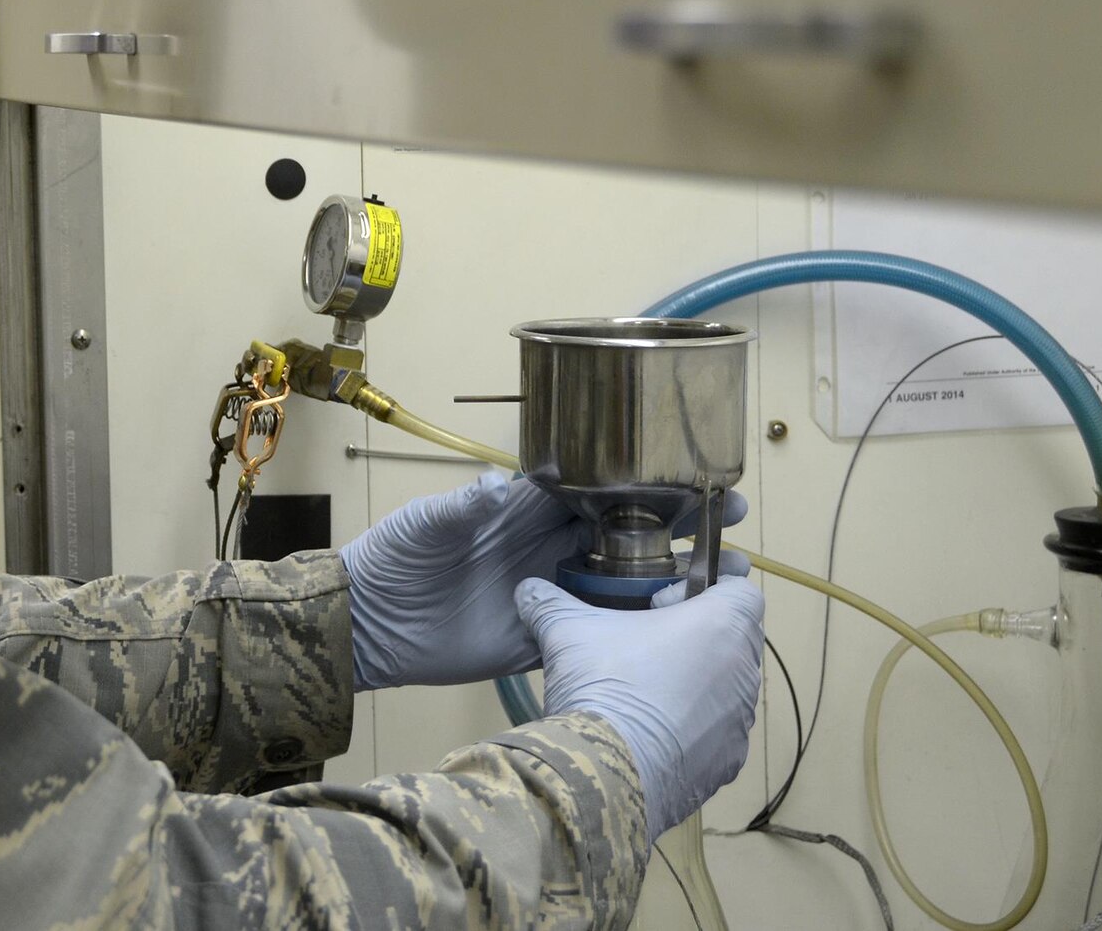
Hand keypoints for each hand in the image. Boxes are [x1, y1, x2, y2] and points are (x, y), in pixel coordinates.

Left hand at [338, 469, 745, 690]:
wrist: (370, 623)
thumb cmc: (392, 559)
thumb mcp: (425, 524)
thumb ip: (463, 505)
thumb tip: (498, 481)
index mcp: (523, 508)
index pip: (593, 483)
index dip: (638, 474)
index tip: (685, 466)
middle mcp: (545, 544)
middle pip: (623, 528)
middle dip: (676, 519)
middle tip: (731, 513)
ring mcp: (549, 590)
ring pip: (622, 579)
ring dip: (669, 575)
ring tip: (725, 570)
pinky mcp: (543, 635)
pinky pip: (599, 631)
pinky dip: (637, 629)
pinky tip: (681, 627)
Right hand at [515, 575, 765, 840]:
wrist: (607, 773)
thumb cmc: (602, 683)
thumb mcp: (567, 631)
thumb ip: (549, 602)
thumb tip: (526, 589)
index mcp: (722, 626)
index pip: (742, 588)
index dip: (706, 586)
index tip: (665, 597)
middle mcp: (744, 671)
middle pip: (734, 637)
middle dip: (696, 633)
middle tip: (647, 636)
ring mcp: (740, 723)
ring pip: (726, 687)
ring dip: (696, 679)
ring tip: (645, 686)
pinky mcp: (728, 764)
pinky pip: (716, 733)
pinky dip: (691, 726)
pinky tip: (649, 731)